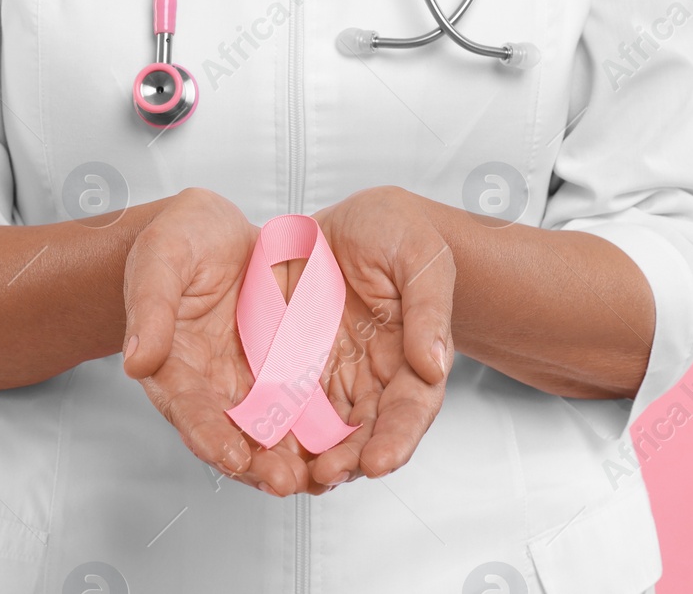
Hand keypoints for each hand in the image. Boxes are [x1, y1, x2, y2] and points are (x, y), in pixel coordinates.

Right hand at [122, 188, 310, 494]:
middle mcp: (209, 382)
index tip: (230, 457)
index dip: (208, 434)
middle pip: (231, 433)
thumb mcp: (161, 259)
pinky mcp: (280, 368)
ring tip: (320, 476)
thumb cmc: (178, 240)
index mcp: (173, 363)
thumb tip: (136, 359)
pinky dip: (317, 428)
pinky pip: (300, 404)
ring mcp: (247, 378)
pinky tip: (342, 443)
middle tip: (285, 481)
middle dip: (257, 462)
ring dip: (291, 457)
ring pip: (269, 429)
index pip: (187, 408)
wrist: (213, 229)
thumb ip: (151, 307)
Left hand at [304, 186, 455, 488]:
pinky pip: (283, 403)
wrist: (353, 218)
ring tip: (288, 474)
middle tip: (325, 474)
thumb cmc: (399, 232)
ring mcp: (332, 373)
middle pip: (365, 433)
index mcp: (412, 356)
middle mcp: (373, 375)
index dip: (397, 439)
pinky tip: (257, 443)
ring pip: (323, 430)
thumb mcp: (421, 258)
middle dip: (348, 460)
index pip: (411, 409)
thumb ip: (429, 308)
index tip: (379, 462)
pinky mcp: (295, 364)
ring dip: (307, 457)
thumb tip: (434, 362)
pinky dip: (274, 428)